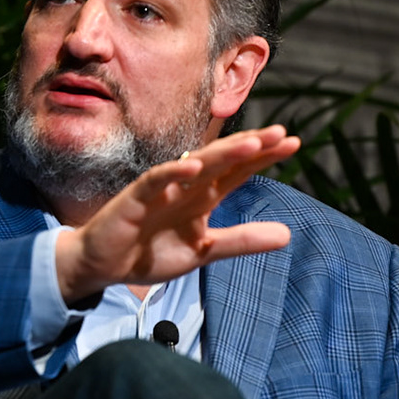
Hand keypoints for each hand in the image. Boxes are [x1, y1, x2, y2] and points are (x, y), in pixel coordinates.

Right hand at [55, 125, 301, 302]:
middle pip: (224, 160)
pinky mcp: (135, 197)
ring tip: (252, 144)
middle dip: (251, 147)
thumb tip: (288, 234)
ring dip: (223, 153)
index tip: (294, 143)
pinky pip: (156, 180)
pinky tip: (194, 166)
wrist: (104, 264)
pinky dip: (173, 172)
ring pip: (196, 164)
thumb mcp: (204, 251)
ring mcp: (162, 189)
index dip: (264, 157)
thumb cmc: (151, 252)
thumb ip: (242, 241)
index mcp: (203, 196)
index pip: (239, 171)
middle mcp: (186, 186)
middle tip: (281, 134)